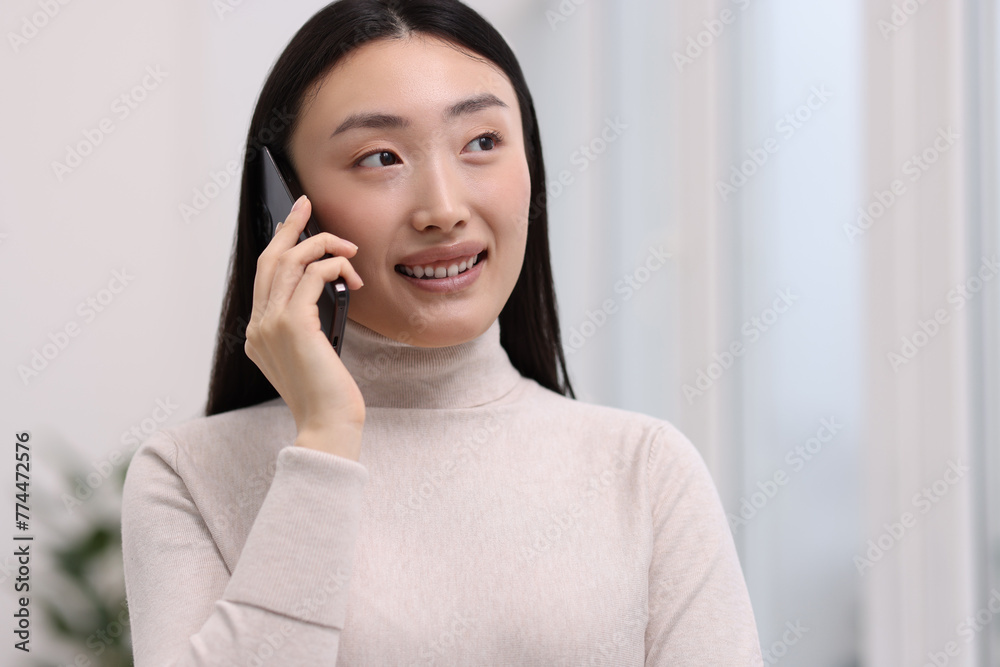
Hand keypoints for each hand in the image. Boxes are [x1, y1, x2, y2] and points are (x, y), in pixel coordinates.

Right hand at [244, 195, 366, 459]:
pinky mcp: (293, 325)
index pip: (264, 277)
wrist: (328, 425)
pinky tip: (352, 276)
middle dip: (290, 227)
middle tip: (308, 204)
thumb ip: (307, 326)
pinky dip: (333, 267)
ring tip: (349, 250)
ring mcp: (271, 324)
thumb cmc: (327, 396)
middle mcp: (258, 326)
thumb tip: (325, 291)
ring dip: (323, 246)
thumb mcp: (312, 355)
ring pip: (291, 262)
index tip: (295, 225)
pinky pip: (312, 276)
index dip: (280, 245)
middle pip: (269, 260)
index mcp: (258, 335)